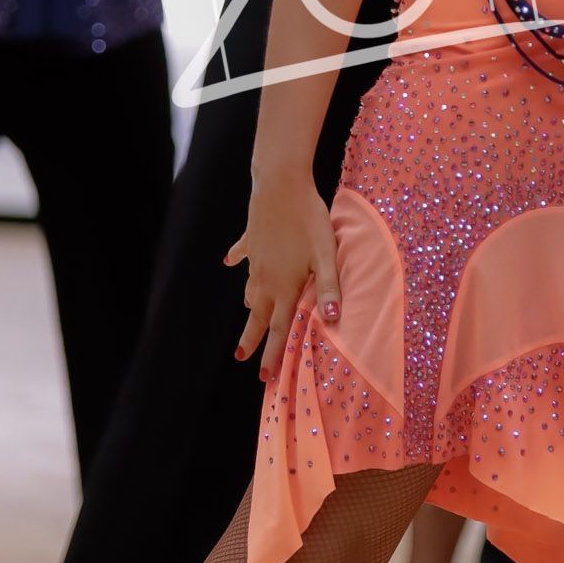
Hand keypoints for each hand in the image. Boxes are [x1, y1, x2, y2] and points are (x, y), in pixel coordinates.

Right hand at [225, 168, 340, 382]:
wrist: (280, 185)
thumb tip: (333, 320)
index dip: (272, 353)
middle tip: (242, 359)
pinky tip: (230, 262)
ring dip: (249, 305)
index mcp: (284, 286)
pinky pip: (242, 255)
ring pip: (249, 289)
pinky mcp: (251, 239)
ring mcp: (255, 259)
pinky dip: (237, 261)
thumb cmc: (308, 219)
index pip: (278, 328)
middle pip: (257, 315)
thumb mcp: (326, 254)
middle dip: (251, 339)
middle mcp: (265, 278)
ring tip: (247, 316)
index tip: (264, 377)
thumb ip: (328, 288)